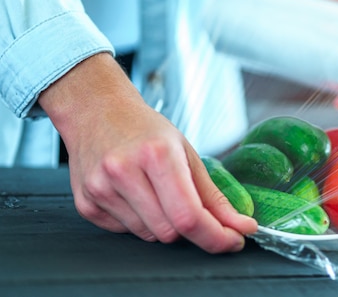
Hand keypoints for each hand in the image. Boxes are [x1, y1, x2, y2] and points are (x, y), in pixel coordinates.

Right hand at [39, 53, 256, 252]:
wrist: (97, 110)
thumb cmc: (144, 128)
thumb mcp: (185, 151)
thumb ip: (213, 195)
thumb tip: (239, 226)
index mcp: (156, 154)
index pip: (189, 215)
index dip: (216, 236)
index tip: (234, 240)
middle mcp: (124, 171)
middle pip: (170, 231)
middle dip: (189, 226)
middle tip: (187, 202)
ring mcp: (100, 189)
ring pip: (149, 236)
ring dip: (162, 223)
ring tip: (154, 190)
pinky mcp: (86, 203)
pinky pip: (125, 232)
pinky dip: (138, 221)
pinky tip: (133, 194)